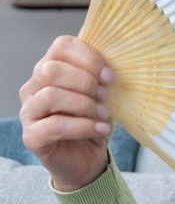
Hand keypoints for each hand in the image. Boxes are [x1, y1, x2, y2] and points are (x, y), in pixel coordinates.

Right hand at [19, 35, 113, 191]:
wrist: (88, 158)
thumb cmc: (95, 119)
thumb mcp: (104, 93)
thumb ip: (102, 74)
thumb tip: (116, 57)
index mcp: (51, 68)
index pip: (61, 46)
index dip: (88, 57)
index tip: (110, 76)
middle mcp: (34, 87)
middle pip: (50, 69)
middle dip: (84, 81)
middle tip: (105, 96)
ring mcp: (29, 112)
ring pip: (50, 95)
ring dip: (84, 105)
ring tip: (103, 115)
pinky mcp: (31, 136)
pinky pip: (53, 126)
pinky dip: (83, 126)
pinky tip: (101, 129)